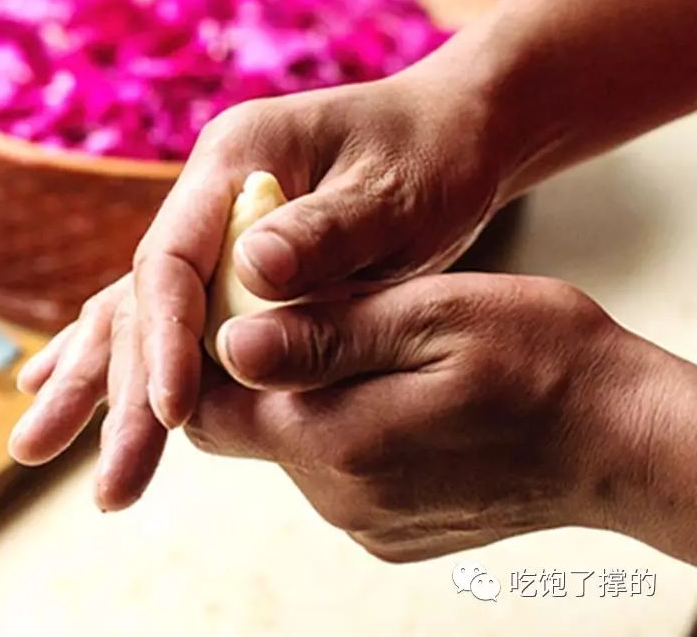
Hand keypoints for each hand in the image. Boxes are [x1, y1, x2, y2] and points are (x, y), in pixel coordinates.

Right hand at [8, 71, 510, 509]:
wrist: (452, 131)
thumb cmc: (431, 155)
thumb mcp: (391, 191)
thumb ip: (324, 230)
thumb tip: (252, 274)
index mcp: (233, 161)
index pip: (173, 260)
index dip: (166, 340)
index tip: (172, 415)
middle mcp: (204, 194)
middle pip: (142, 300)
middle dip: (118, 393)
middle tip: (108, 488)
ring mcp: (209, 228)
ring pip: (136, 314)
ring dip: (94, 385)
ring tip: (31, 450)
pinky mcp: (227, 261)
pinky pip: (163, 314)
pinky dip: (121, 357)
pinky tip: (58, 384)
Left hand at [186, 273, 667, 560]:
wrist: (626, 443)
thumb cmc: (543, 362)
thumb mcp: (433, 317)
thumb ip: (325, 335)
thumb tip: (229, 344)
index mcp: (334, 440)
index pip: (209, 410)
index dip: (204, 354)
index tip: (234, 302)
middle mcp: (336, 496)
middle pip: (244, 429)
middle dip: (255, 372)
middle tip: (303, 309)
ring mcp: (364, 520)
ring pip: (289, 446)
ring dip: (305, 395)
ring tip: (364, 344)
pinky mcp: (389, 529)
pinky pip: (333, 472)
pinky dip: (344, 427)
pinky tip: (395, 391)